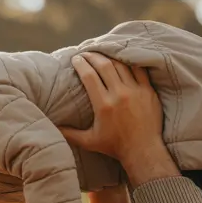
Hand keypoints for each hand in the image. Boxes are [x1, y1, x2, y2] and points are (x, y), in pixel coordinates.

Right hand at [60, 53, 178, 186]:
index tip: (76, 58)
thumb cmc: (114, 147)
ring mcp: (136, 91)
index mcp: (103, 105)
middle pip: (105, 65)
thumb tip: (52, 128)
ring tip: (103, 54)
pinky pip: (139, 69)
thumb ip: (69, 134)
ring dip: (110, 57)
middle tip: (86, 52)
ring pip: (122, 65)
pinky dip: (130, 62)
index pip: (90, 77)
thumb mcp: (89, 141)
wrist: (142, 150)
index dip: (81, 64)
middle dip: (93, 56)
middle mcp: (119, 95)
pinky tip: (123, 59)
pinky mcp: (148, 91)